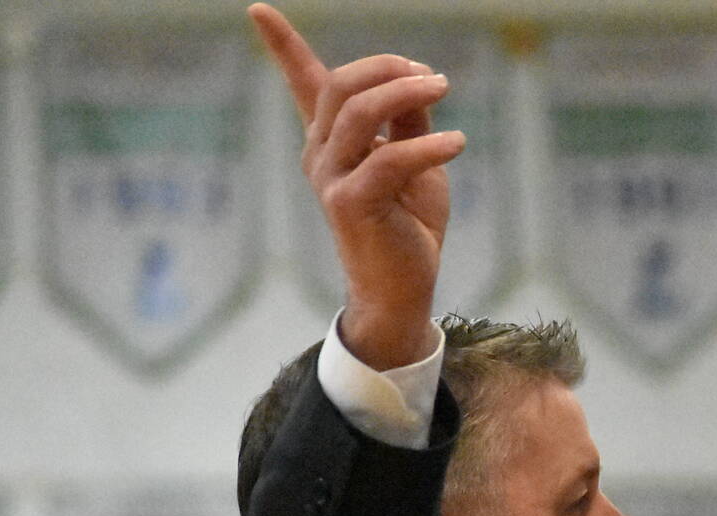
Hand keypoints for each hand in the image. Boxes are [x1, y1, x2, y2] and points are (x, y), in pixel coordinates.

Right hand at [250, 3, 460, 369]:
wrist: (404, 287)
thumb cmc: (408, 224)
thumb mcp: (414, 160)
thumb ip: (408, 121)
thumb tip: (416, 81)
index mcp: (329, 139)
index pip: (302, 83)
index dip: (282, 44)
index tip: (259, 8)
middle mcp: (320, 153)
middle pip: (342, 84)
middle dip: (387, 67)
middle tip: (432, 76)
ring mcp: (330, 178)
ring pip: (360, 113)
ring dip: (407, 94)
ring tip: (444, 91)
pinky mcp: (350, 203)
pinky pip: (389, 159)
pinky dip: (428, 146)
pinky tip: (458, 142)